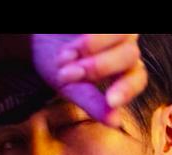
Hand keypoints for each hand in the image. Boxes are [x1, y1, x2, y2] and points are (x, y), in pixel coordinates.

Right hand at [30, 34, 148, 127]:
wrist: (33, 37)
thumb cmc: (58, 64)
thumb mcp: (71, 87)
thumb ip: (93, 103)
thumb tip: (115, 122)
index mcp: (123, 70)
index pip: (138, 79)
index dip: (127, 89)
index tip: (110, 100)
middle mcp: (125, 46)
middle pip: (130, 55)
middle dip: (99, 67)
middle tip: (68, 75)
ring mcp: (116, 29)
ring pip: (123, 34)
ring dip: (92, 47)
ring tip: (64, 56)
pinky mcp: (104, 14)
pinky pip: (104, 26)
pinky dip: (90, 37)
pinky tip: (70, 46)